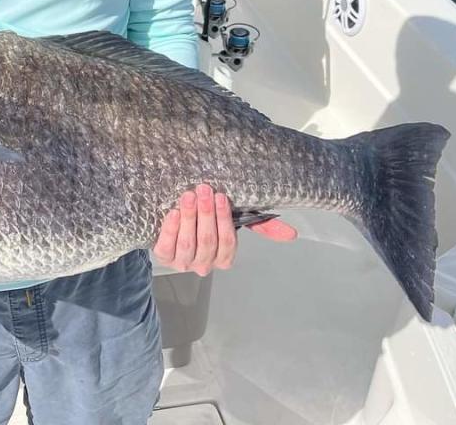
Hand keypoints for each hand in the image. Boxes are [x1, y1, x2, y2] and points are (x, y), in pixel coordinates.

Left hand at [153, 183, 296, 275]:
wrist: (170, 220)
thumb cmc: (206, 220)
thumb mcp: (231, 220)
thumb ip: (260, 225)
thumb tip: (292, 233)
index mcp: (222, 258)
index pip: (228, 243)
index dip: (224, 220)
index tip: (222, 196)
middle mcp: (204, 264)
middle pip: (208, 241)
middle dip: (207, 214)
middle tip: (204, 190)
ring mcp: (182, 262)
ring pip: (189, 243)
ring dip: (190, 217)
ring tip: (189, 196)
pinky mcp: (163, 256)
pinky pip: (167, 245)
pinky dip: (171, 228)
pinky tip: (174, 212)